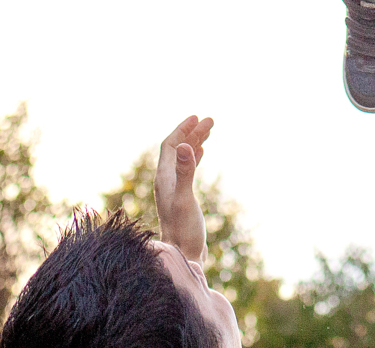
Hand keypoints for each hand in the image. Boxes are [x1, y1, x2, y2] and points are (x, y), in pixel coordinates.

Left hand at [154, 114, 214, 261]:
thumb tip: (183, 144)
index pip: (170, 145)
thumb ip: (185, 171)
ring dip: (194, 142)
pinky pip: (187, 168)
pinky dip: (195, 156)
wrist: (182, 256)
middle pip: (177, 149)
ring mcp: (173, 189)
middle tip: (211, 120)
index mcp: (164, 178)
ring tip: (209, 131)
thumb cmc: (183, 231)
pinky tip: (202, 153)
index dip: (182, 129)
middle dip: (192, 132)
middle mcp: (166, 181)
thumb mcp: (185, 199)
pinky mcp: (181, 197)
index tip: (197, 118)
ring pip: (182, 158)